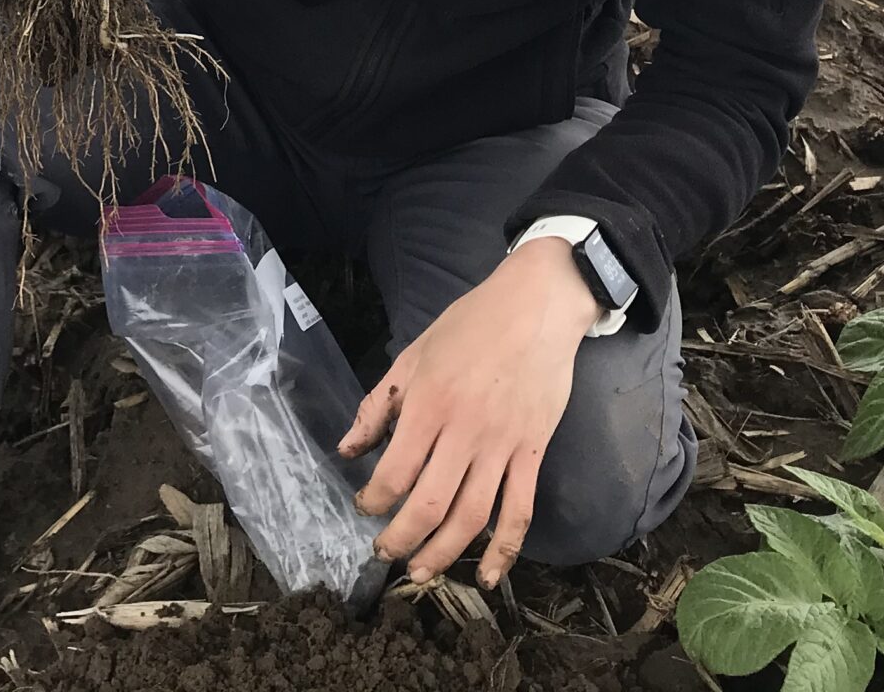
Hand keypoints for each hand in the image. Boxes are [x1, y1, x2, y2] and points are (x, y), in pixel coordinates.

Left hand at [338, 237, 599, 588]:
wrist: (536, 307)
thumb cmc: (469, 325)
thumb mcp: (412, 355)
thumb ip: (378, 405)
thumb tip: (348, 449)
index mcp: (429, 404)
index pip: (395, 470)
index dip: (375, 499)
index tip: (365, 507)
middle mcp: (465, 431)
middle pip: (431, 503)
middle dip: (402, 538)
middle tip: (385, 553)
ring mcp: (503, 445)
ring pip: (472, 516)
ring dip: (444, 552)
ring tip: (421, 572)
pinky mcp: (533, 452)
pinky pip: (518, 510)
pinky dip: (503, 550)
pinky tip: (486, 576)